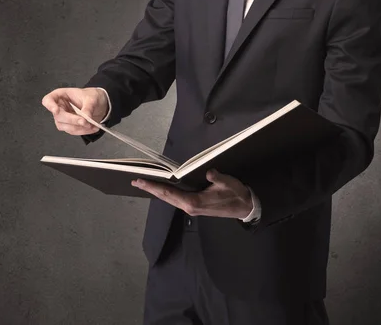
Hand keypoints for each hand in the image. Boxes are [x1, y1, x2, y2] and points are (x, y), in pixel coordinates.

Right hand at [42, 87, 108, 135]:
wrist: (99, 104)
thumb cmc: (92, 96)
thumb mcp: (92, 98)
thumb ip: (88, 107)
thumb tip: (85, 117)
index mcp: (61, 95)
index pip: (48, 100)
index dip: (50, 105)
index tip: (56, 110)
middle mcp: (60, 107)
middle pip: (58, 116)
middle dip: (72, 120)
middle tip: (85, 121)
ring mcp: (64, 118)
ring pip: (65, 126)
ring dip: (79, 128)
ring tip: (92, 125)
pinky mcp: (69, 126)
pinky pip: (73, 131)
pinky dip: (83, 131)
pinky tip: (92, 128)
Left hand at [131, 169, 252, 218]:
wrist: (244, 207)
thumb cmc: (236, 194)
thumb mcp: (229, 183)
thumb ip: (218, 178)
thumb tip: (208, 172)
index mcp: (194, 202)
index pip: (169, 193)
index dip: (154, 186)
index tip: (141, 181)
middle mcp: (188, 207)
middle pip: (165, 197)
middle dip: (150, 189)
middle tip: (135, 181)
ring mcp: (190, 208)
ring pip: (169, 199)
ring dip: (156, 191)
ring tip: (144, 184)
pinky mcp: (194, 206)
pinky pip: (175, 199)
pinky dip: (165, 193)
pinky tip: (161, 188)